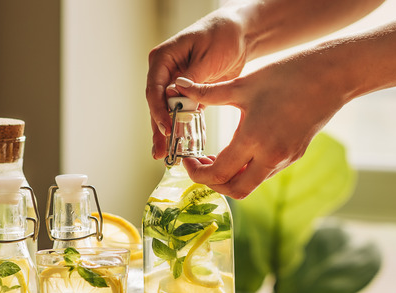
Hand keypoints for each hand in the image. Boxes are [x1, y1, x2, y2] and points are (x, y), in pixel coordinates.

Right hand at [146, 9, 248, 159]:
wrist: (240, 33)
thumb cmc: (223, 36)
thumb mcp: (207, 57)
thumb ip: (192, 79)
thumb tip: (174, 97)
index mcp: (163, 58)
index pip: (154, 88)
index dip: (158, 111)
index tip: (166, 128)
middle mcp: (165, 72)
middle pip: (157, 104)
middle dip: (159, 129)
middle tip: (160, 151)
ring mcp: (175, 83)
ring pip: (167, 112)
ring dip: (167, 133)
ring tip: (165, 155)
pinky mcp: (189, 93)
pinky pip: (182, 113)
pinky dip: (182, 128)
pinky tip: (181, 146)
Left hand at [175, 51, 349, 198]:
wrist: (331, 76)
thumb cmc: (285, 75)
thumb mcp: (241, 84)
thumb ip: (207, 92)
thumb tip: (177, 85)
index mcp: (253, 139)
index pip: (217, 174)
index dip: (196, 172)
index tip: (187, 160)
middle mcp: (270, 156)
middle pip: (235, 191)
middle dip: (212, 184)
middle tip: (200, 165)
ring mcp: (285, 159)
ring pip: (251, 184)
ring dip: (230, 177)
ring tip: (215, 157)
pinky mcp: (295, 156)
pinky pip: (265, 173)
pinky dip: (247, 170)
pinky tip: (239, 151)